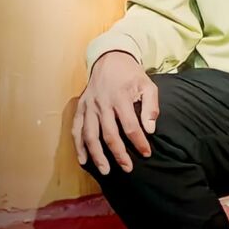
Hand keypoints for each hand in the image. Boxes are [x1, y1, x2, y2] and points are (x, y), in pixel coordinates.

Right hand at [72, 51, 158, 174]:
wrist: (110, 58)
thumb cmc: (131, 74)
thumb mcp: (147, 84)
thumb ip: (151, 106)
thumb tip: (150, 129)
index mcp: (120, 97)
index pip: (130, 126)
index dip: (139, 142)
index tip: (146, 153)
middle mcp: (102, 103)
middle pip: (109, 134)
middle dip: (119, 154)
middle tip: (128, 168)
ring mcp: (89, 106)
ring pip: (90, 135)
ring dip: (97, 155)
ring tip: (106, 170)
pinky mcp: (80, 107)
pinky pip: (76, 129)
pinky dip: (78, 146)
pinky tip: (83, 160)